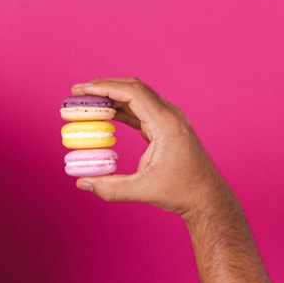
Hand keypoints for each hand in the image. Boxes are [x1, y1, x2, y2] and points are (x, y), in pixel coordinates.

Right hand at [70, 78, 231, 216]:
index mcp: (166, 123)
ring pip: (136, 97)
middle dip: (104, 87)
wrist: (206, 195)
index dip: (105, 88)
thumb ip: (110, 188)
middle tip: (78, 93)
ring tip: (86, 102)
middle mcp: (169, 115)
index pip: (133, 93)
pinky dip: (120, 109)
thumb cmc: (181, 190)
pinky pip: (139, 110)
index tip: (82, 90)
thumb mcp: (143, 190)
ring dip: (111, 96)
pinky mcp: (164, 127)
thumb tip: (82, 182)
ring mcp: (168, 119)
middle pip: (133, 88)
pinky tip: (103, 114)